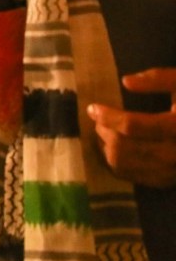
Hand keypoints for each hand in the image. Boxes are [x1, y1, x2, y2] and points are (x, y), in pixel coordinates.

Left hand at [88, 68, 175, 188]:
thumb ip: (158, 79)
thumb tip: (126, 81)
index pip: (132, 125)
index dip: (108, 116)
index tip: (93, 108)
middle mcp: (174, 153)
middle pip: (123, 147)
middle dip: (104, 132)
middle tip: (98, 120)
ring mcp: (171, 170)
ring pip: (123, 164)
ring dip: (105, 148)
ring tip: (103, 132)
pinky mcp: (168, 180)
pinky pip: (132, 177)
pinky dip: (115, 163)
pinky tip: (113, 149)